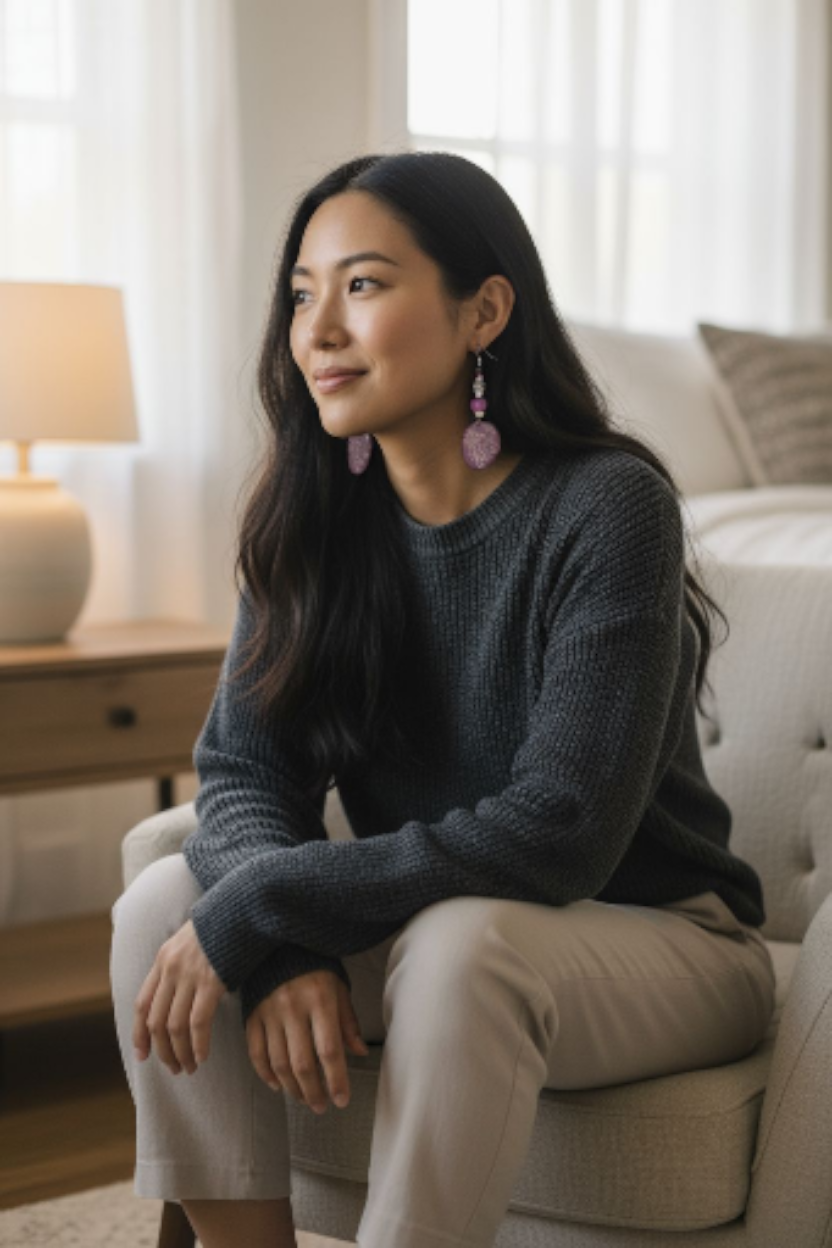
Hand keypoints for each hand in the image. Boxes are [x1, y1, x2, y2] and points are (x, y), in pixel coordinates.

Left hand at [133, 918, 226, 1074]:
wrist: (242, 908)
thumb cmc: (221, 927)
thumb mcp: (189, 941)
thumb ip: (178, 965)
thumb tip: (176, 995)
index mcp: (163, 960)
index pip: (142, 1004)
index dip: (140, 1033)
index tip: (143, 1055)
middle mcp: (171, 969)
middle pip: (156, 1021)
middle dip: (162, 1051)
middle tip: (173, 1068)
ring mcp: (190, 975)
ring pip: (174, 1026)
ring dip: (179, 1052)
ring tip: (188, 1068)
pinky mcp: (211, 982)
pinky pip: (198, 1022)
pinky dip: (198, 1044)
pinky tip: (202, 1056)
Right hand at [246, 969, 368, 1112]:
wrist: (278, 942)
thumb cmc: (316, 965)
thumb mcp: (338, 986)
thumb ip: (347, 1021)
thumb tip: (359, 1052)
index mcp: (319, 1000)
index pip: (329, 1050)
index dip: (336, 1079)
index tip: (341, 1100)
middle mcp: (292, 1008)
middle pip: (302, 1063)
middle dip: (313, 1092)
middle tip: (321, 1107)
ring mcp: (269, 1012)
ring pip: (278, 1063)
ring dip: (292, 1088)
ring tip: (303, 1098)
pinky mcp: (251, 1014)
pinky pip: (256, 1052)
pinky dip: (265, 1074)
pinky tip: (277, 1085)